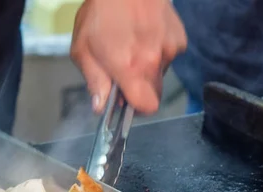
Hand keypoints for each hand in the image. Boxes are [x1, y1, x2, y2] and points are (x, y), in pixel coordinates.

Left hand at [71, 0, 186, 113]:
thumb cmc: (101, 11)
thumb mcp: (83, 49)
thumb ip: (94, 80)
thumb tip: (99, 108)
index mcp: (130, 68)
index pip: (146, 107)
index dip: (135, 109)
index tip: (124, 102)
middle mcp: (154, 61)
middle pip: (154, 94)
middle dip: (138, 90)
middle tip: (121, 73)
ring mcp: (170, 49)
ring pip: (159, 75)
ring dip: (146, 69)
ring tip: (129, 46)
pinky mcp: (179, 38)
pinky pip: (167, 57)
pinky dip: (155, 53)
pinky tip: (142, 36)